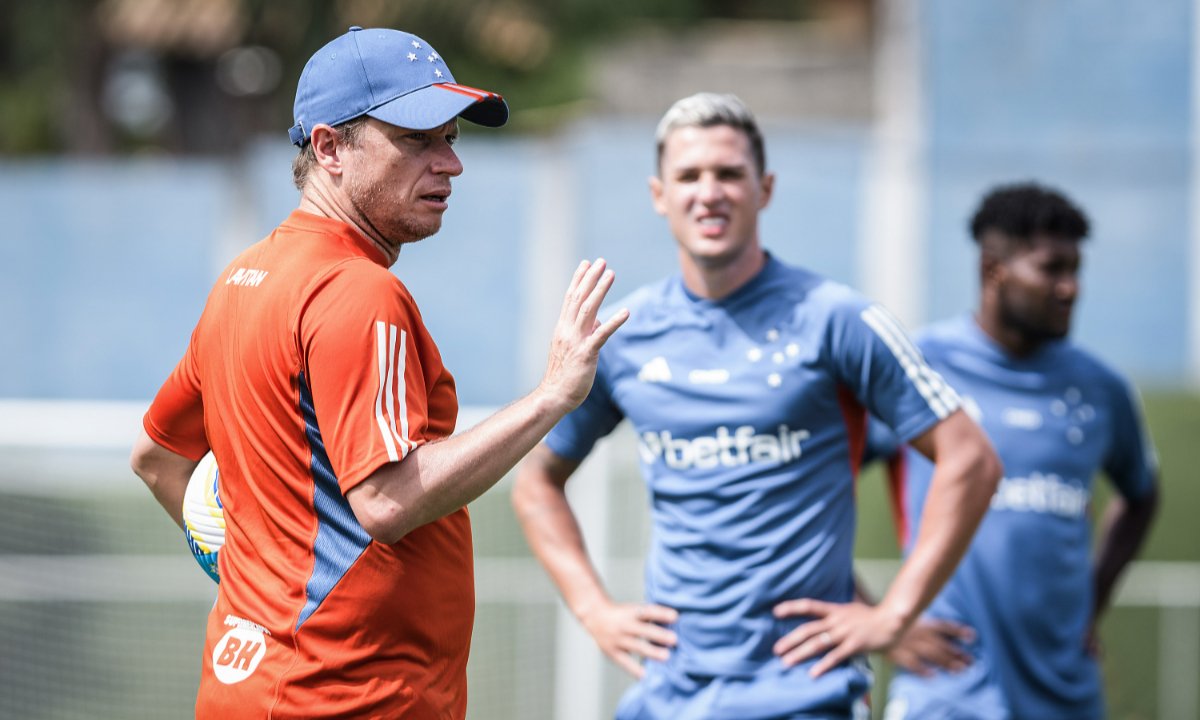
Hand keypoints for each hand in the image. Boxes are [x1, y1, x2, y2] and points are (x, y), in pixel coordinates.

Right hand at [539, 259, 628, 412]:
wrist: (554, 395)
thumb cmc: (564, 374)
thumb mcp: (572, 348)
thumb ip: (583, 331)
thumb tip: (598, 319)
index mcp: (562, 328)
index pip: (570, 298)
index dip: (579, 279)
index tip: (587, 263)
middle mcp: (567, 331)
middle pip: (579, 298)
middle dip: (590, 278)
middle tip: (602, 261)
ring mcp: (576, 342)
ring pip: (588, 310)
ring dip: (600, 291)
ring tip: (610, 274)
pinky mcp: (586, 354)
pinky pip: (601, 335)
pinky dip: (614, 322)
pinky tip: (626, 312)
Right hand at [579, 600, 677, 678]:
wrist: (595, 616)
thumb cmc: (621, 614)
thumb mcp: (633, 610)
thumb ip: (649, 617)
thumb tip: (673, 624)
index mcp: (631, 612)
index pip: (647, 611)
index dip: (661, 613)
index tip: (675, 616)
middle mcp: (624, 625)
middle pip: (643, 630)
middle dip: (659, 635)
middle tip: (674, 639)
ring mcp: (618, 639)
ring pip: (637, 646)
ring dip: (652, 652)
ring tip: (666, 657)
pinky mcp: (612, 652)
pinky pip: (625, 662)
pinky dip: (635, 669)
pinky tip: (645, 676)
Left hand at [772, 598, 908, 677]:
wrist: (892, 620)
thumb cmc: (870, 617)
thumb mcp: (849, 609)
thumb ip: (834, 614)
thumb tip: (820, 618)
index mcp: (834, 610)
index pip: (809, 605)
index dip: (792, 607)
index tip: (775, 612)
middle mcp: (837, 620)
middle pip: (808, 629)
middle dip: (790, 640)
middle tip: (776, 649)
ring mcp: (845, 632)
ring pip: (818, 643)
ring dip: (800, 653)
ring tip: (787, 662)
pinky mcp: (855, 645)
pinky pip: (836, 656)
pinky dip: (824, 665)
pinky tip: (813, 673)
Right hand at [886, 618, 973, 675]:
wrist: (873, 627)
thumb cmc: (899, 626)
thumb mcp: (916, 621)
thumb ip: (934, 627)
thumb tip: (959, 632)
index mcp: (922, 624)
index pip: (942, 626)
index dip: (957, 630)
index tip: (972, 636)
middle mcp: (917, 633)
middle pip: (939, 643)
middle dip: (955, 652)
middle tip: (970, 662)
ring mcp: (907, 644)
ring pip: (929, 653)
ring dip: (944, 661)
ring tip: (958, 670)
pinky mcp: (897, 654)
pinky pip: (910, 662)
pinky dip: (920, 669)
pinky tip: (932, 676)